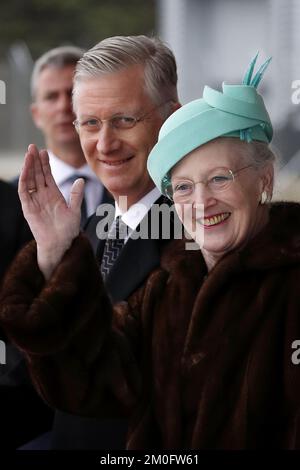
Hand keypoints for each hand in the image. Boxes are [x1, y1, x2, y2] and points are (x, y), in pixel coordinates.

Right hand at [19, 144, 84, 278]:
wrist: (60, 244)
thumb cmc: (68, 230)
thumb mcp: (75, 210)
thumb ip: (76, 195)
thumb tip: (81, 180)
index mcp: (53, 194)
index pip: (47, 175)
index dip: (45, 164)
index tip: (44, 151)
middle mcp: (43, 196)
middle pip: (37, 174)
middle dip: (35, 161)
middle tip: (33, 147)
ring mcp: (35, 201)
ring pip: (30, 181)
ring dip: (28, 168)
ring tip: (28, 154)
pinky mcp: (28, 208)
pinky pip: (24, 192)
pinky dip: (24, 181)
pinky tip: (25, 170)